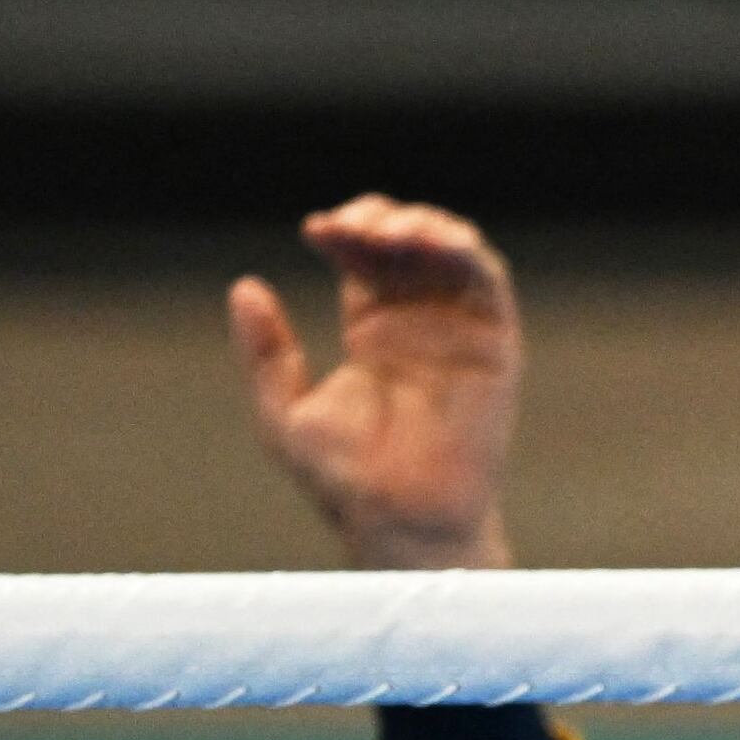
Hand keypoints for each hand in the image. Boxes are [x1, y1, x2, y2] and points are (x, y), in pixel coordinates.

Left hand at [232, 196, 522, 572]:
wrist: (401, 521)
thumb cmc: (346, 482)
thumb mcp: (283, 413)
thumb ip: (265, 353)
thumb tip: (244, 286)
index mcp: (374, 335)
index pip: (363, 261)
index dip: (344, 233)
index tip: (317, 231)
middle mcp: (420, 327)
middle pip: (406, 244)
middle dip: (379, 218)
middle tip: (352, 225)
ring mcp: (460, 334)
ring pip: (450, 251)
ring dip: (423, 223)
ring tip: (389, 229)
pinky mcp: (495, 347)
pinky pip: (488, 281)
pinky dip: (465, 248)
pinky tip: (430, 239)